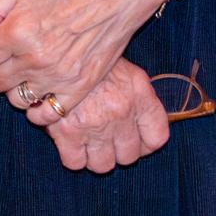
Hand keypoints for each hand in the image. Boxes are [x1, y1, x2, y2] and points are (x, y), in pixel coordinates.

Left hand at [0, 0, 173, 121]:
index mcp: (17, 31)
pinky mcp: (80, 87)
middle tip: (13, 53)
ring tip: (30, 68)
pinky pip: (47, 114)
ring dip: (18, 87)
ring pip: (17, 100)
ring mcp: (59, 77)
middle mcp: (35, 59)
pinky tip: (43, 89)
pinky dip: (39, 107)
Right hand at [37, 61, 172, 173]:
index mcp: (139, 95)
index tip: (137, 141)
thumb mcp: (127, 71)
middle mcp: (121, 113)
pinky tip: (73, 141)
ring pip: (103, 166)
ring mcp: (95, 126)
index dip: (146, 145)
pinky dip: (74, 157)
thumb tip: (144, 127)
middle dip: (119, 150)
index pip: (156, 138)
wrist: (59, 50)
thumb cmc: (94, 62)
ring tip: (90, 141)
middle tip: (108, 138)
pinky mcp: (67, 133)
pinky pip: (76, 163)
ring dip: (97, 157)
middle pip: (129, 156)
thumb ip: (140, 98)